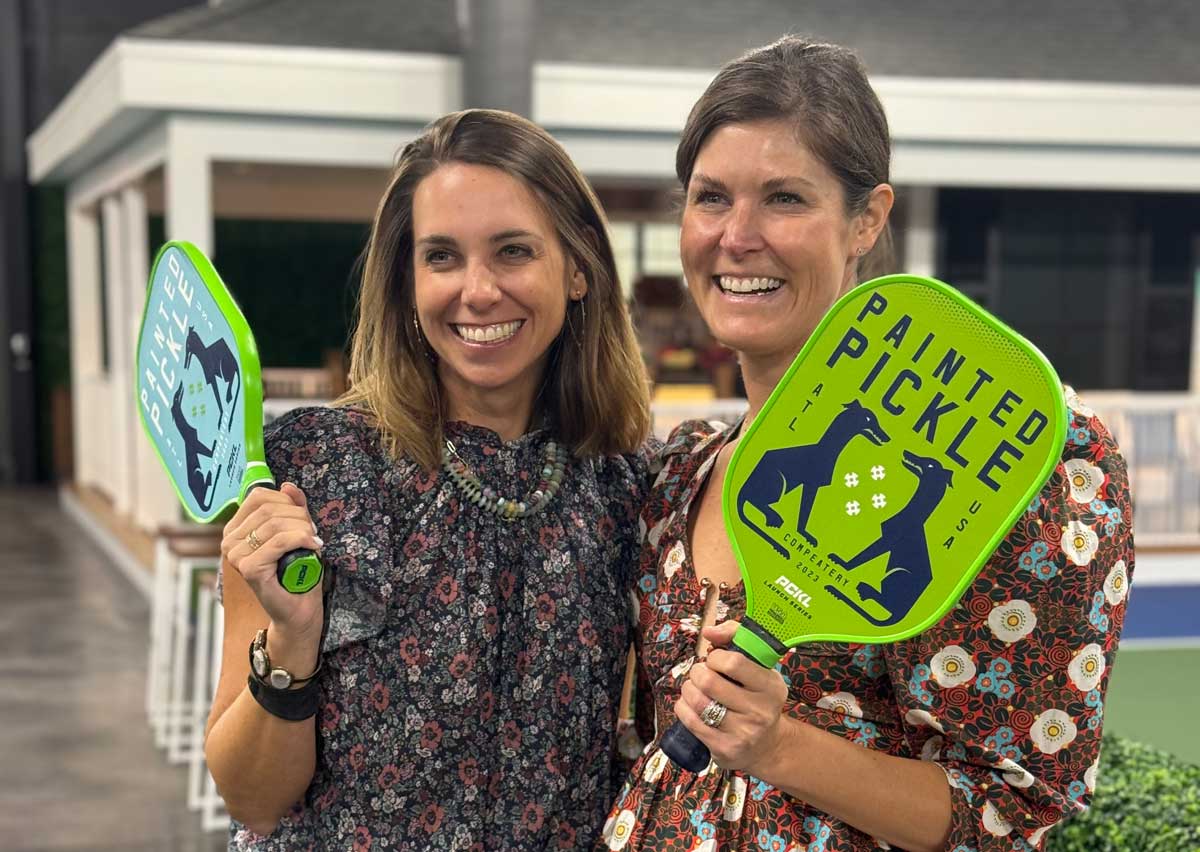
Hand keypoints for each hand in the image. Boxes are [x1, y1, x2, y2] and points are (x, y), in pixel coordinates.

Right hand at [222, 482, 324, 641]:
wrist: (298, 608)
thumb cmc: (296, 571)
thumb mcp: (296, 532)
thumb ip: (292, 508)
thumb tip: (288, 485)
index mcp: (235, 528)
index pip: (259, 497)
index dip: (286, 501)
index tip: (303, 518)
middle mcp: (229, 540)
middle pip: (269, 508)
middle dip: (299, 516)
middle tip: (313, 532)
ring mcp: (236, 555)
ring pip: (276, 524)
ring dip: (303, 529)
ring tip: (314, 541)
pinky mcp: (249, 568)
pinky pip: (280, 541)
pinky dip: (302, 539)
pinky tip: (313, 547)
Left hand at [674, 620, 789, 774]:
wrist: (767, 746)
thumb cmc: (756, 697)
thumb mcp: (758, 666)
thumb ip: (736, 637)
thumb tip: (708, 631)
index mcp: (771, 687)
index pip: (733, 662)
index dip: (715, 657)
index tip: (716, 660)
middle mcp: (759, 712)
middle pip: (709, 682)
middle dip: (697, 672)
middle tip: (701, 674)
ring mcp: (742, 733)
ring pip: (697, 702)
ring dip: (688, 689)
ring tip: (695, 688)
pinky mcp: (724, 749)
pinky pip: (690, 720)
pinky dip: (683, 707)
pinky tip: (691, 705)